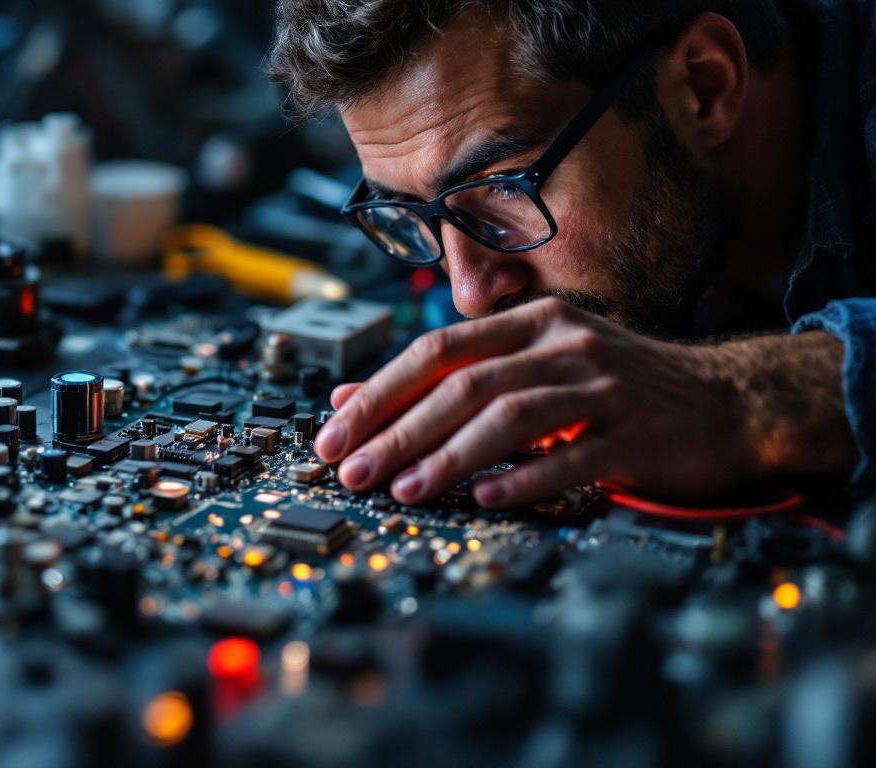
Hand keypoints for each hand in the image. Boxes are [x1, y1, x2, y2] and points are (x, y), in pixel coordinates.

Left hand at [313, 297, 764, 506]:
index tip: (334, 432)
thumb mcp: (534, 366)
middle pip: (465, 384)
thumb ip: (452, 377)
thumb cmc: (614, 386)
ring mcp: (604, 388)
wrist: (727, 399)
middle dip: (399, 430)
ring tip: (404, 490)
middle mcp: (564, 345)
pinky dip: (525, 477)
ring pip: (511, 416)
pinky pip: (572, 457)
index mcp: (532, 323)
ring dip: (449, 456)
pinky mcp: (637, 433)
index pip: (437, 350)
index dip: (379, 391)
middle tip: (354, 470)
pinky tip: (485, 498)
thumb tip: (351, 397)